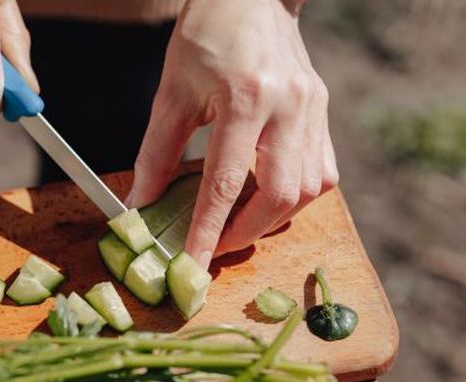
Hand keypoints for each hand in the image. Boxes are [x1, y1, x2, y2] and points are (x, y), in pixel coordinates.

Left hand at [126, 0, 337, 268]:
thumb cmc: (207, 34)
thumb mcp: (172, 90)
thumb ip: (158, 152)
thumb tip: (141, 202)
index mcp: (246, 98)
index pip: (226, 183)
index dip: (208, 231)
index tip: (194, 264)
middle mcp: (290, 107)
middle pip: (281, 195)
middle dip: (246, 232)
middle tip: (217, 244)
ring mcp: (314, 110)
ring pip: (310, 189)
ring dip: (274, 217)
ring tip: (241, 221)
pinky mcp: (324, 111)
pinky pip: (324, 171)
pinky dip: (297, 195)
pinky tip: (270, 193)